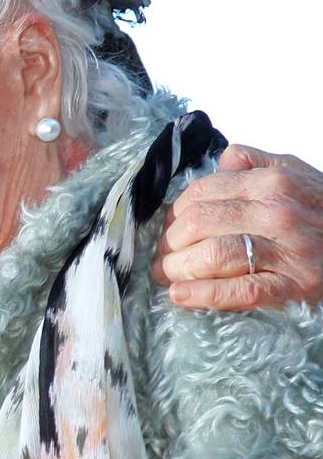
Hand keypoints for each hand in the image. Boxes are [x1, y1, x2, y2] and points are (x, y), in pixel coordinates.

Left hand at [152, 144, 322, 309]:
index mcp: (272, 182)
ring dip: (179, 269)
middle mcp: (278, 213)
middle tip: (161, 257)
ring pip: (213, 256)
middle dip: (170, 243)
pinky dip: (203, 296)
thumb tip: (223, 161)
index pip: (201, 194)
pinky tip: (180, 297)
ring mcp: (287, 252)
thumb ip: (256, 163)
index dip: (174, 214)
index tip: (166, 229)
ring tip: (167, 276)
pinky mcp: (296, 287)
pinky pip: (240, 291)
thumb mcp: (297, 174)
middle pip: (199, 224)